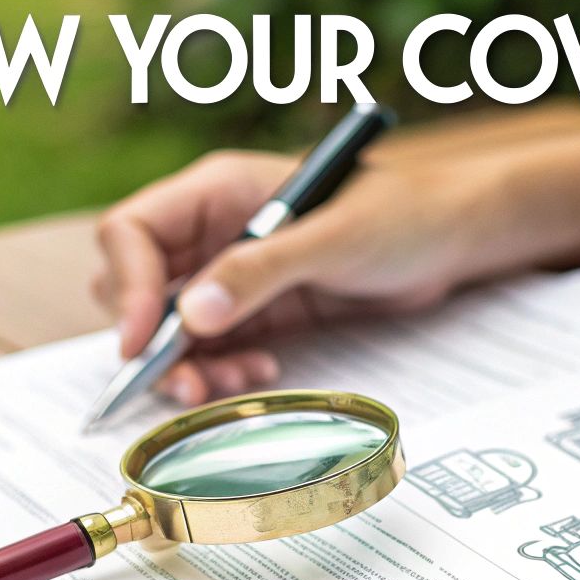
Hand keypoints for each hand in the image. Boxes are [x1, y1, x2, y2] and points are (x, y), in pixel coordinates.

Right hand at [91, 147, 546, 404]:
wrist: (452, 240)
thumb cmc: (400, 214)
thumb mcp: (331, 240)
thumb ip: (261, 272)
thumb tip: (192, 316)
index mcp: (216, 191)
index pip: (132, 233)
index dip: (127, 287)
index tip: (144, 341)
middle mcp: (212, 232)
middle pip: (137, 286)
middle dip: (152, 340)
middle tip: (187, 381)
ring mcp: (233, 275)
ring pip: (171, 328)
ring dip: (188, 365)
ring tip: (227, 388)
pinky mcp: (259, 312)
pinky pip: (214, 349)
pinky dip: (222, 371)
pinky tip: (259, 375)